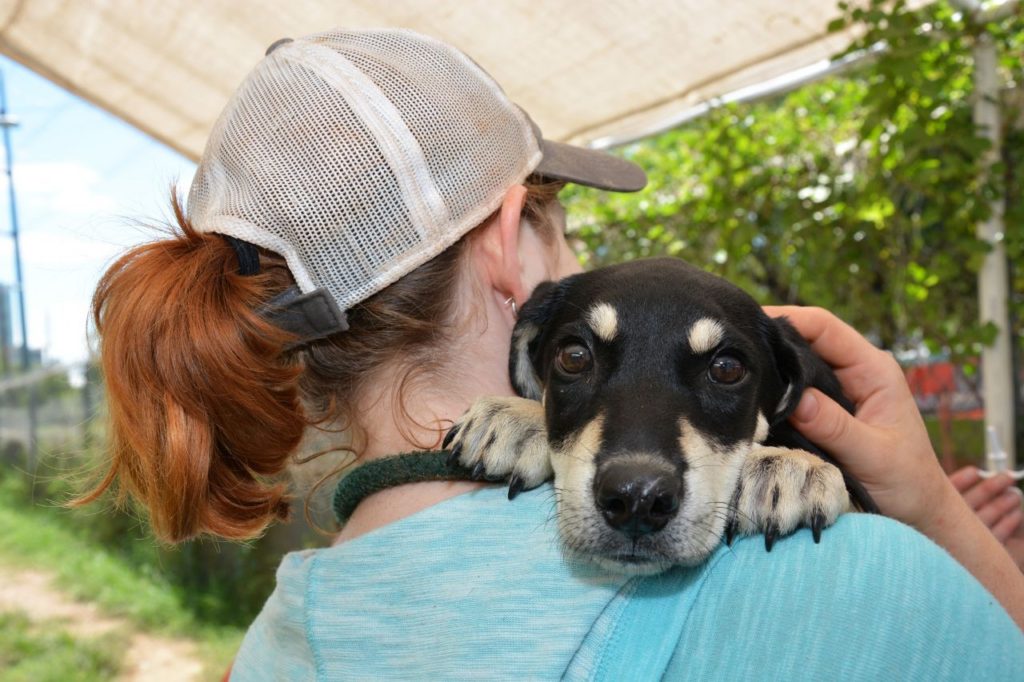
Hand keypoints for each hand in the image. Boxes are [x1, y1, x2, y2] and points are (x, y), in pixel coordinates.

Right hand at [762, 305, 1023, 627]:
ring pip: (795, 365)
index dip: (787, 319)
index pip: (825, 327)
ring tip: (731, 369)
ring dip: (769, 367)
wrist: (918, 513)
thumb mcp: (872, 456)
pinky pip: (794, 391)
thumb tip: (797, 400)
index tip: (749, 323)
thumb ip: (835, 427)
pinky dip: (773, 391)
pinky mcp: (825, 410)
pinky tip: (747, 396)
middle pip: (805, 339)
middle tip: (729, 349)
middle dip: (769, 340)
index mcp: (874, 370)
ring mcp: (838, 390)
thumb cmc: (907, 483)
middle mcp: (854, 372)